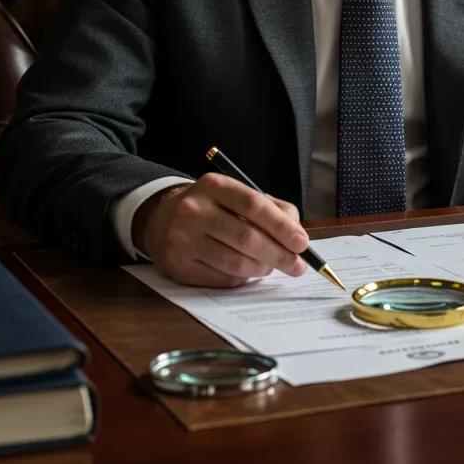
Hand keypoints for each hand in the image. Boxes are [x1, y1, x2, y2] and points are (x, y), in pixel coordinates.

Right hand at [132, 172, 309, 286]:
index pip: (253, 205)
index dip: (281, 226)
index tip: (302, 242)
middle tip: (298, 265)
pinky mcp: (178, 266)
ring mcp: (182, 239)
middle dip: (279, 254)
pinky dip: (243, 278)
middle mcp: (194, 210)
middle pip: (246, 237)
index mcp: (213, 186)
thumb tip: (297, 233)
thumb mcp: (236, 195)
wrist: (161, 219)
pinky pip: (222, 278)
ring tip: (272, 266)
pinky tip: (248, 271)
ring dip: (262, 268)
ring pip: (235, 262)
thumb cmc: (212, 207)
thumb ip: (271, 208)